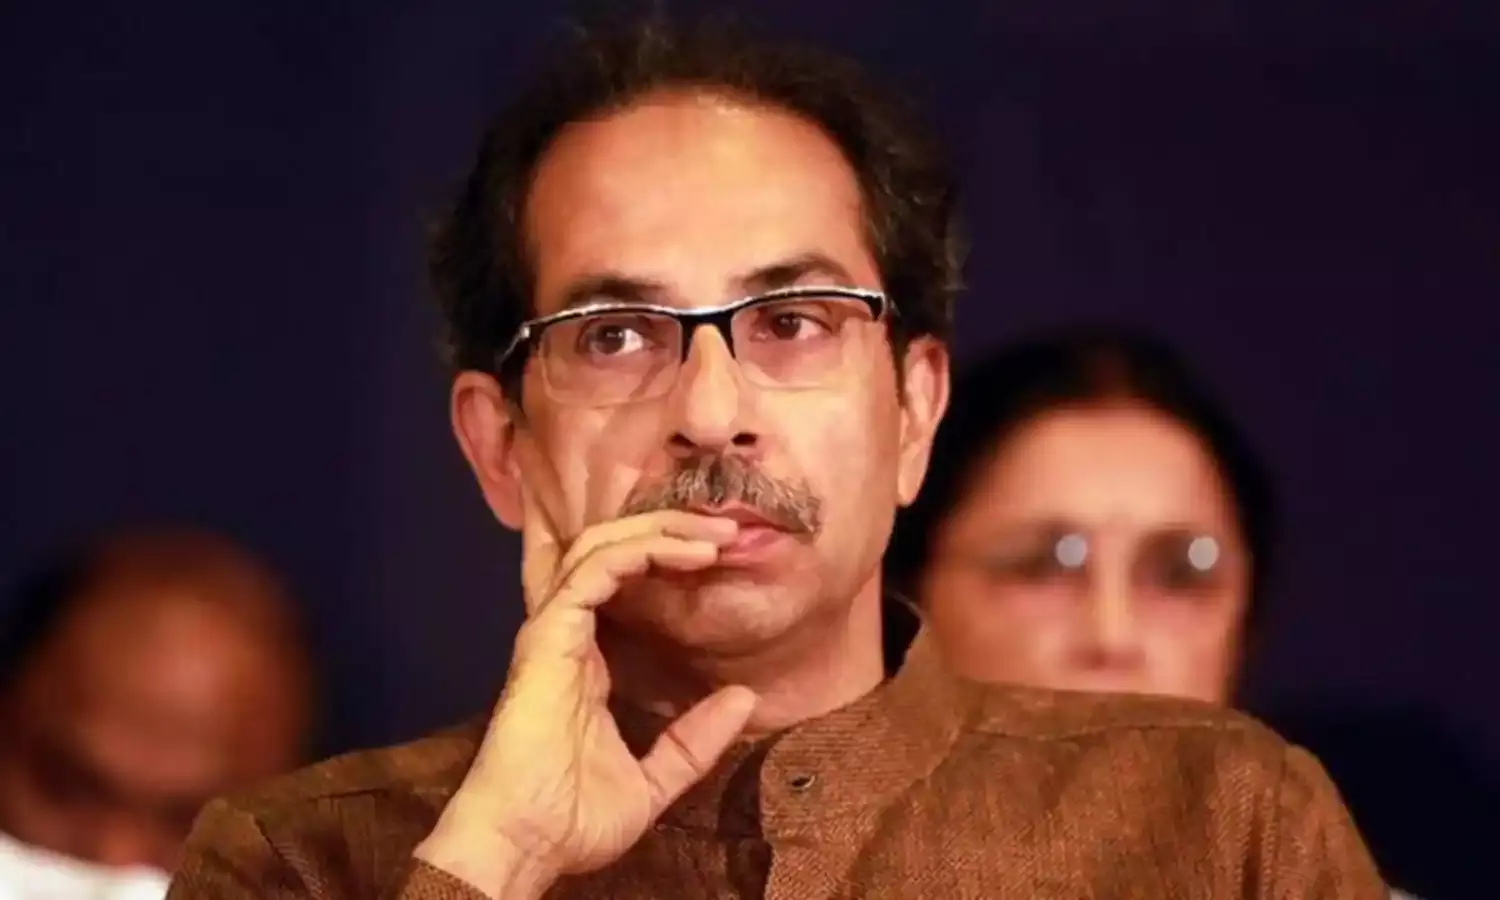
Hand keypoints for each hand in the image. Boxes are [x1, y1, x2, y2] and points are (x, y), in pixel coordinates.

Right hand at [415, 487, 757, 897]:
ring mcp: (554, 630)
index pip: (619, 584)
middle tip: (727, 527)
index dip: (664, 558)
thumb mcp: (655, 780)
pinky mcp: (549, 634)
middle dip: (667, 527)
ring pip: (599, 547)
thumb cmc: (575, 820)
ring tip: (713, 533)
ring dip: (659, 530)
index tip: (720, 555)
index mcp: (588, 661)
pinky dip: (639, 550)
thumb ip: (694, 741)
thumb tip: (742, 699)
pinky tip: (684, 552)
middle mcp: (568, 634)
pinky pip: (593, 571)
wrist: (529, 844)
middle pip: (609, 550)